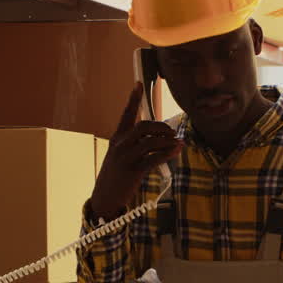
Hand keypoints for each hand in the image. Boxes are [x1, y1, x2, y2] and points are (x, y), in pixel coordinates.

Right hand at [90, 84, 182, 219]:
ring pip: (151, 141)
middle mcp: (120, 145)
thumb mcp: (120, 157)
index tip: (139, 84)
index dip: (133, 99)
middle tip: (172, 133)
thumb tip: (160, 140)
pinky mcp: (133, 170)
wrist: (104, 198)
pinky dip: (168, 153)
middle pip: (143, 126)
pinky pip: (154, 158)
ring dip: (168, 141)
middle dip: (161, 127)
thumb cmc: (115, 177)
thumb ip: (135, 146)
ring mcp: (126, 157)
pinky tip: (176, 151)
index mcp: (117, 139)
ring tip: (177, 144)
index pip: (126, 114)